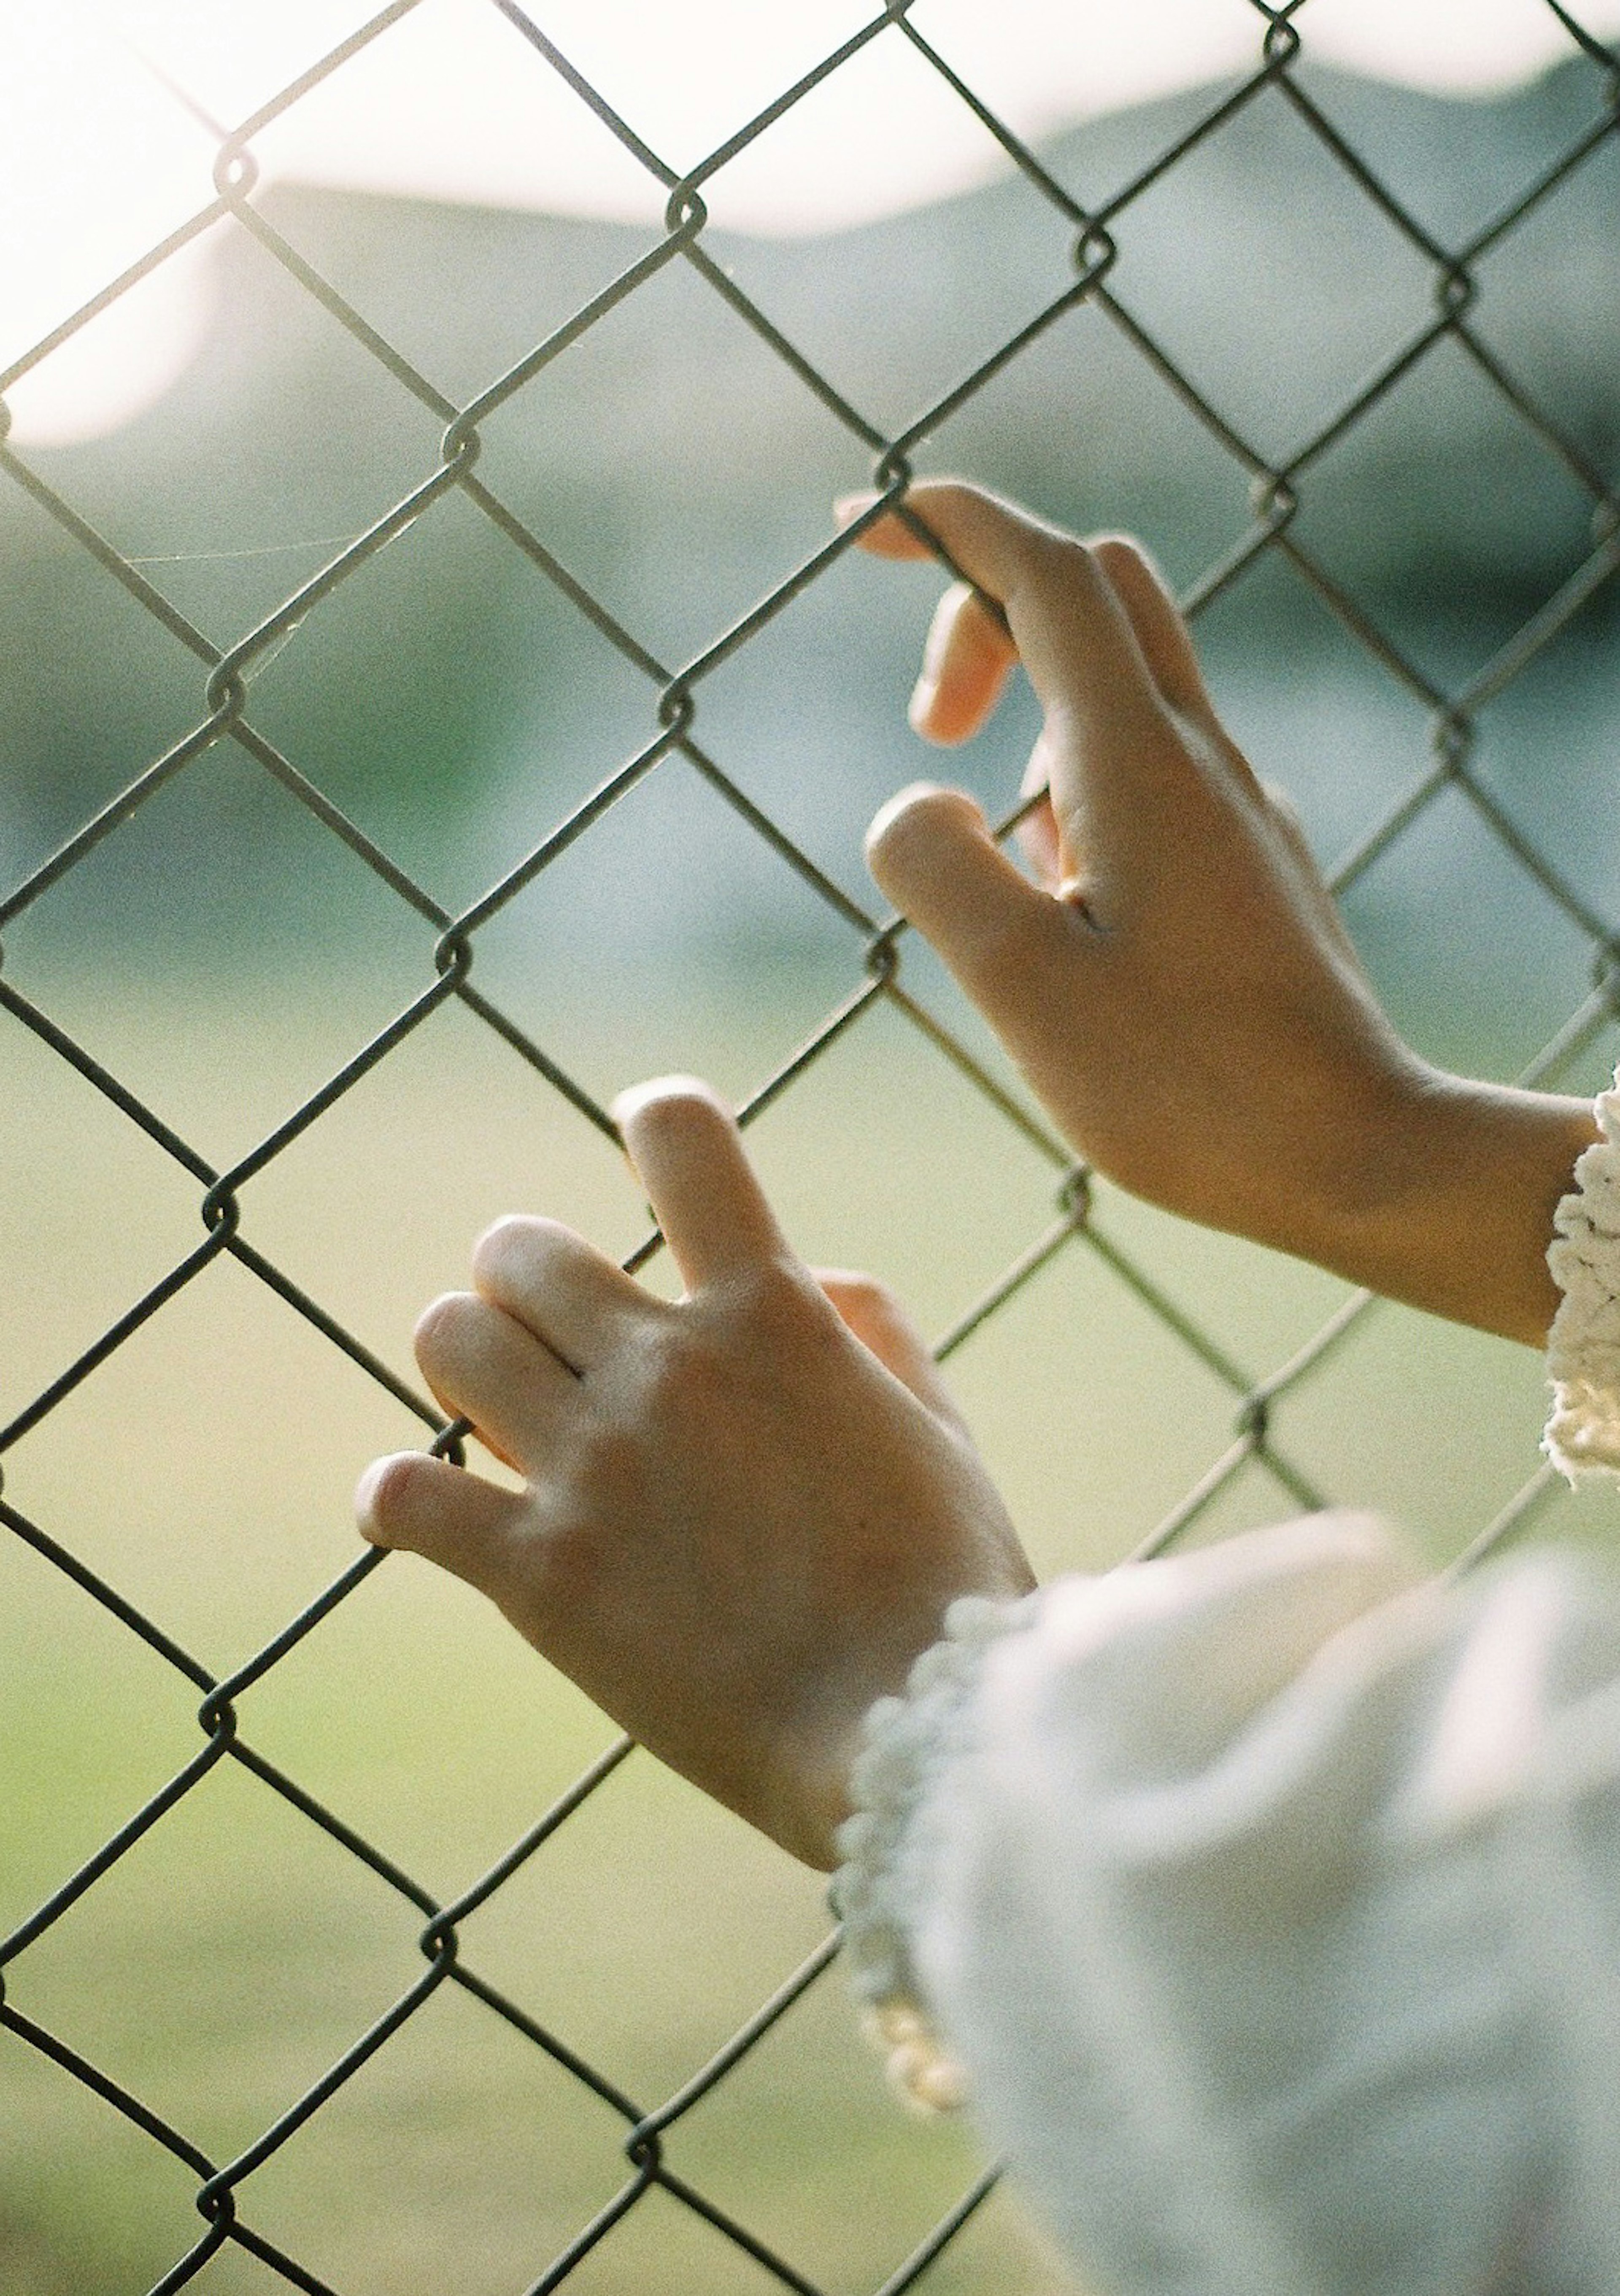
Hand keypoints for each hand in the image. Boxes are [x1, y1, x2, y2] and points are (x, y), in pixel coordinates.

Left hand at [355, 1078, 1033, 1869]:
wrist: (906, 1738)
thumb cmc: (941, 1582)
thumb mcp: (934, 1425)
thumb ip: (865, 1323)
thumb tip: (798, 1277)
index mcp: (771, 1317)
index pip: (682, 1136)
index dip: (657, 1118)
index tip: (650, 1137)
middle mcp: (668, 1370)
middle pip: (517, 1247)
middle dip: (525, 1275)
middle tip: (553, 1332)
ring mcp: (595, 1469)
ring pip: (446, 1339)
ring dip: (466, 1363)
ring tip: (499, 1412)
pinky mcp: (538, 1576)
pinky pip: (401, 1494)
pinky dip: (398, 1497)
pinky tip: (425, 1514)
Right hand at [847, 481, 1594, 1344]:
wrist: (1354, 1155)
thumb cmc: (1185, 1086)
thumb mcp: (1020, 984)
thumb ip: (938, 866)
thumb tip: (921, 802)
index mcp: (1137, 763)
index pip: (1043, 573)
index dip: (946, 524)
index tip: (862, 530)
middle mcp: (1199, 758)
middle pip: (1096, 591)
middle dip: (989, 613)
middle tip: (932, 729)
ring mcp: (1233, 807)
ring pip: (1124, 684)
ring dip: (1029, 724)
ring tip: (999, 876)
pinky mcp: (1247, 863)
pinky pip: (1150, 772)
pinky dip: (1075, 791)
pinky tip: (1061, 912)